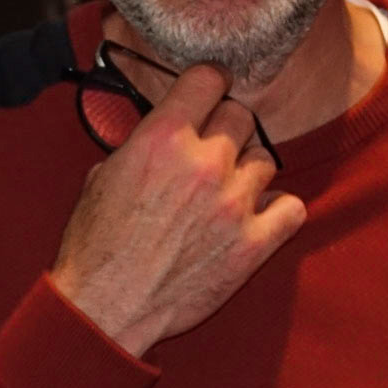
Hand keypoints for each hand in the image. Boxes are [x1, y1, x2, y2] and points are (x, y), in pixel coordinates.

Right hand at [51, 62, 304, 354]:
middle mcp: (203, 163)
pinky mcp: (253, 245)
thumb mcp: (102, 178)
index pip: (209, 78)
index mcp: (160, 139)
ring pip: (265, 160)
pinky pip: (291, 207)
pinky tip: (256, 218)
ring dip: (247, 172)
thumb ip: (141, 146)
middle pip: (242, 117)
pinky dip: (277, 210)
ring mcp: (233, 204)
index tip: (209, 93)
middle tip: (209, 154)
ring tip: (225, 194)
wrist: (105, 308)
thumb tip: (165, 133)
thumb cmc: (96, 248)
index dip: (210, 83)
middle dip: (225, 131)